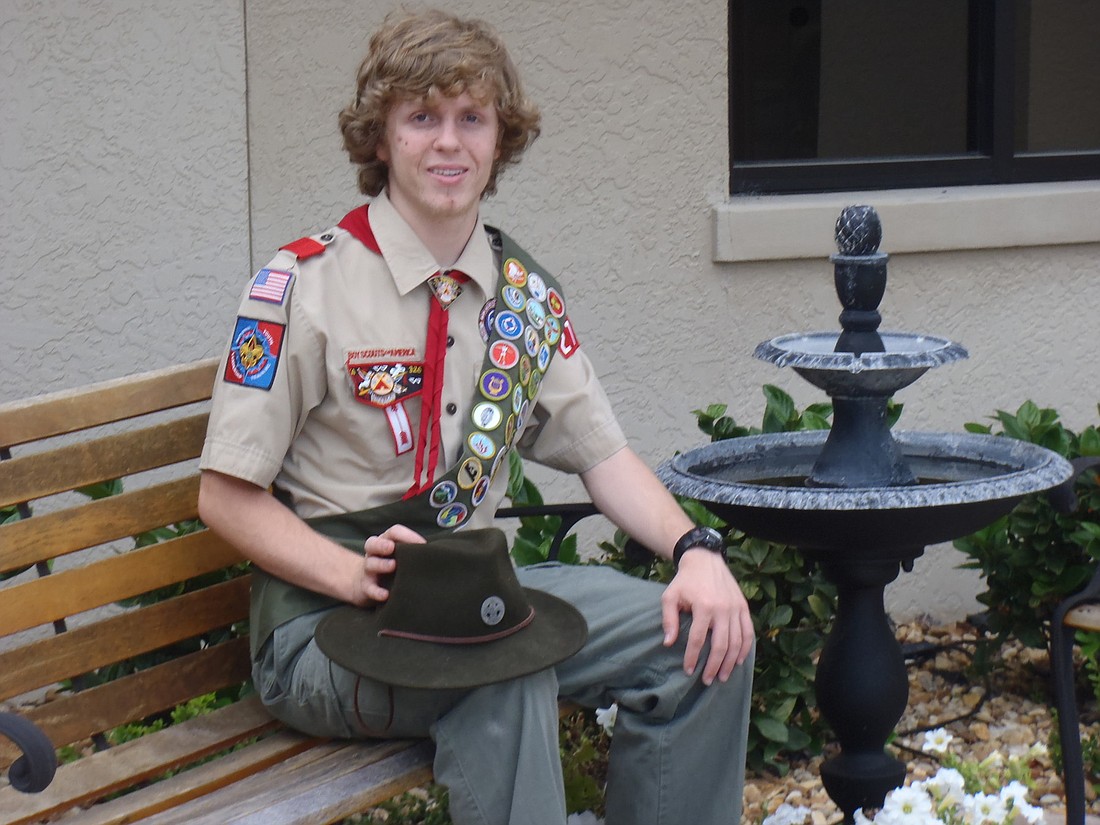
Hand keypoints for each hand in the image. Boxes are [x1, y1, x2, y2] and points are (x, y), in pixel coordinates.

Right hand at [352, 524, 425, 605]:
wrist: (363, 585)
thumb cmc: (389, 566)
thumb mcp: (398, 555)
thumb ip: (412, 551)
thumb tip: (436, 552)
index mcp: (385, 542)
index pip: (394, 532)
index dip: (407, 535)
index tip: (422, 543)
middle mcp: (374, 554)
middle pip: (373, 543)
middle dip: (382, 545)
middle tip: (391, 548)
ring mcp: (368, 570)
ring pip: (370, 564)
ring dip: (381, 564)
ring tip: (393, 566)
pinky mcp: (365, 587)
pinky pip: (369, 589)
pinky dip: (376, 592)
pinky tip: (385, 594)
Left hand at [660, 549, 754, 684]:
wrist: (705, 560)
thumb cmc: (685, 581)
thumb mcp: (670, 596)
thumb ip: (668, 619)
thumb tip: (668, 644)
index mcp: (703, 606)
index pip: (697, 639)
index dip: (692, 658)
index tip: (688, 671)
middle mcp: (722, 609)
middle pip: (720, 645)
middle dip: (713, 666)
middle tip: (707, 680)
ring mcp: (735, 608)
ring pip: (736, 642)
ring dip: (729, 662)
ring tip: (722, 676)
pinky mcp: (743, 607)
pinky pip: (748, 632)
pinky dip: (745, 649)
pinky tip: (738, 661)